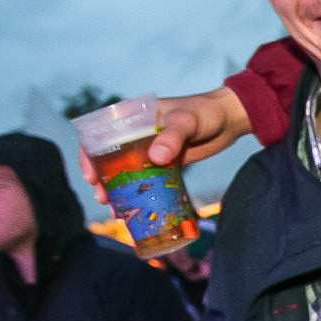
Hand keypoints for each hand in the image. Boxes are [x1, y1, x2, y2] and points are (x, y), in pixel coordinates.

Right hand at [79, 87, 249, 204]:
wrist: (230, 120)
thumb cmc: (207, 112)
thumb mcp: (188, 121)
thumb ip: (173, 136)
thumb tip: (156, 157)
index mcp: (134, 116)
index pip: (101, 134)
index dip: (90, 155)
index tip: (90, 175)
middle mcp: (137, 133)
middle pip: (110, 157)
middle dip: (102, 178)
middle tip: (102, 197)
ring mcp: (150, 149)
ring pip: (127, 171)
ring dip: (118, 188)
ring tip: (114, 207)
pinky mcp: (164, 162)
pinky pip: (146, 178)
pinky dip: (139, 191)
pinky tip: (135, 207)